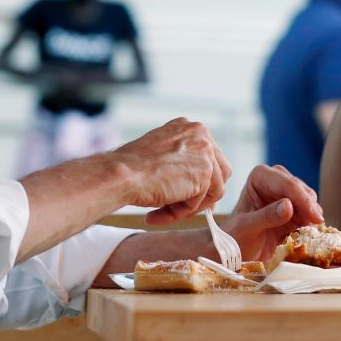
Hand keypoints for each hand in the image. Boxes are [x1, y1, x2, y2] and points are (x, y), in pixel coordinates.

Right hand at [106, 118, 231, 224]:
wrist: (121, 175)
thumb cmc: (131, 169)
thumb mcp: (161, 158)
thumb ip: (183, 165)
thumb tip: (204, 189)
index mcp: (189, 127)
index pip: (208, 157)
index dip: (198, 181)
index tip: (178, 195)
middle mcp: (201, 133)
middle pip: (219, 172)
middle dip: (201, 194)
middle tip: (176, 209)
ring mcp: (205, 151)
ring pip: (213, 190)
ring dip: (188, 206)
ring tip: (161, 213)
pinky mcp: (205, 172)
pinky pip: (203, 202)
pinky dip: (182, 212)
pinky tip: (157, 213)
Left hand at [224, 165, 323, 260]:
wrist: (234, 254)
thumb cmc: (234, 238)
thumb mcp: (247, 228)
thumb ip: (266, 216)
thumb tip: (288, 206)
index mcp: (260, 177)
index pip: (287, 183)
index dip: (302, 199)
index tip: (313, 216)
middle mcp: (274, 181)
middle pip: (300, 190)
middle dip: (309, 206)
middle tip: (317, 224)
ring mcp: (285, 196)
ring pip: (308, 200)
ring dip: (312, 215)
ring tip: (311, 230)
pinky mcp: (293, 212)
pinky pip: (309, 214)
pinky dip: (311, 223)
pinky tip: (310, 233)